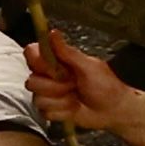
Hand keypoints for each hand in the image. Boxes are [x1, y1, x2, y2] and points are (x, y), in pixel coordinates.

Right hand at [29, 33, 143, 136]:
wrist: (113, 110)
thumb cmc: (105, 85)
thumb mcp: (89, 66)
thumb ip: (68, 52)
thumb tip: (52, 33)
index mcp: (56, 60)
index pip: (31, 53)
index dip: (39, 62)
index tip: (55, 69)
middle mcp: (48, 76)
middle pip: (32, 81)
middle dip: (56, 86)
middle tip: (74, 84)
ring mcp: (48, 94)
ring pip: (38, 99)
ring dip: (62, 100)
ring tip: (75, 97)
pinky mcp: (50, 110)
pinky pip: (45, 113)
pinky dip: (63, 112)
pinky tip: (73, 108)